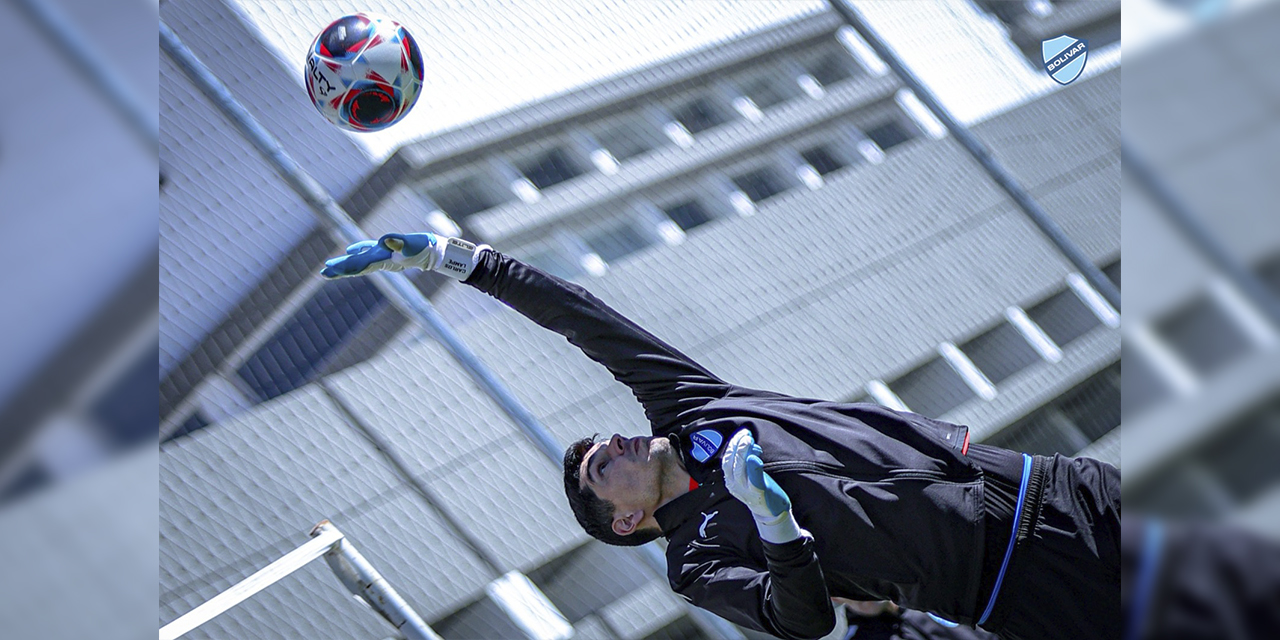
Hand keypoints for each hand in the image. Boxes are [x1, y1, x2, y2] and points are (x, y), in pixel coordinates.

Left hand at [320, 233, 485, 280]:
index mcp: (383, 258)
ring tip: (329, 267)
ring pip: (359, 261)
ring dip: (344, 264)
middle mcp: (380, 260)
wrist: (437, 252)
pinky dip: (357, 252)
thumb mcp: (412, 243)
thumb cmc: (425, 248)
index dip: (343, 267)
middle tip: (322, 273)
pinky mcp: (388, 251)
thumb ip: (399, 242)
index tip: (329, 271)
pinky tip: (350, 251)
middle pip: (355, 266)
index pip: (358, 265)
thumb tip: (385, 240)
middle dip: (339, 269)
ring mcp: (384, 257)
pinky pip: (368, 252)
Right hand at [723, 429, 801, 543]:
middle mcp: (734, 486)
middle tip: (746, 435)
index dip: (732, 445)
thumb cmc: (759, 488)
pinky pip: (753, 480)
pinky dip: (753, 468)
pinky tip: (755, 458)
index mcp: (730, 480)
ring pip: (740, 470)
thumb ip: (747, 459)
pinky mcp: (758, 494)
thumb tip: (748, 440)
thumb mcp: (749, 473)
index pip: (726, 460)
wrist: (769, 511)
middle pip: (731, 464)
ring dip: (744, 453)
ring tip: (749, 441)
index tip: (741, 434)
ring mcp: (746, 491)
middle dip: (737, 447)